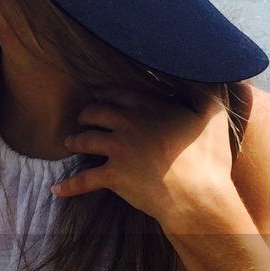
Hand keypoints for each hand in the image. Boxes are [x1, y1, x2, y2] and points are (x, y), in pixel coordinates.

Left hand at [50, 86, 234, 227]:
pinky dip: (69, 186)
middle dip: (86, 114)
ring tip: (69, 143)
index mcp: (149, 107)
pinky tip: (56, 189)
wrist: (196, 196)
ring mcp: (117, 150)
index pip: (118, 94)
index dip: (105, 93)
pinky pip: (84, 180)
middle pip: (96, 113)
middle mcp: (127, 124)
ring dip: (74, 141)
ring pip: (85, 141)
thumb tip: (211, 74)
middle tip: (82, 117)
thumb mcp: (213, 117)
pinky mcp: (112, 177)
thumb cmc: (208, 158)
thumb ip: (209, 92)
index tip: (98, 94)